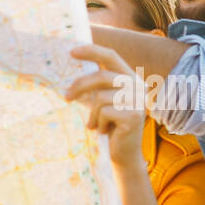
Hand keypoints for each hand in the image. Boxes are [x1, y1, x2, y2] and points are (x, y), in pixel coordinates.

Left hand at [66, 44, 145, 169]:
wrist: (124, 154)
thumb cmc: (109, 125)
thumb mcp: (100, 101)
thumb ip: (93, 85)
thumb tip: (69, 67)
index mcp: (130, 77)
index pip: (111, 56)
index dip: (91, 51)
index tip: (71, 52)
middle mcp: (137, 85)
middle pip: (102, 76)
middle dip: (80, 86)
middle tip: (66, 97)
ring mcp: (138, 100)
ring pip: (100, 97)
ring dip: (92, 114)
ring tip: (96, 124)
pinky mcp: (133, 115)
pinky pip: (104, 112)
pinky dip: (98, 123)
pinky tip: (104, 131)